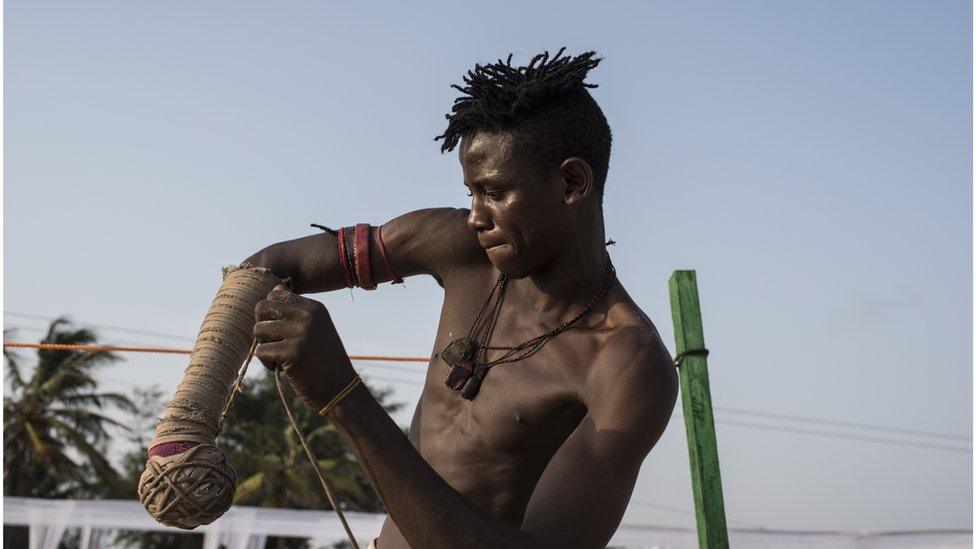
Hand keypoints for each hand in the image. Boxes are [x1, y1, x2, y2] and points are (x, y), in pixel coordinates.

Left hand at [253, 284, 355, 409]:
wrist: (340, 389)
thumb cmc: (324, 359)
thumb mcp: (317, 328)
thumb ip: (297, 310)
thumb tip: (275, 288)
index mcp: (315, 308)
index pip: (276, 294)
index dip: (269, 312)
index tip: (278, 328)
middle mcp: (308, 316)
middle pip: (262, 307)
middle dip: (261, 325)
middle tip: (272, 341)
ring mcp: (300, 334)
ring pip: (258, 330)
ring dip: (264, 346)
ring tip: (280, 357)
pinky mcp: (291, 353)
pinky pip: (260, 351)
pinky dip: (267, 363)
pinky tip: (283, 369)